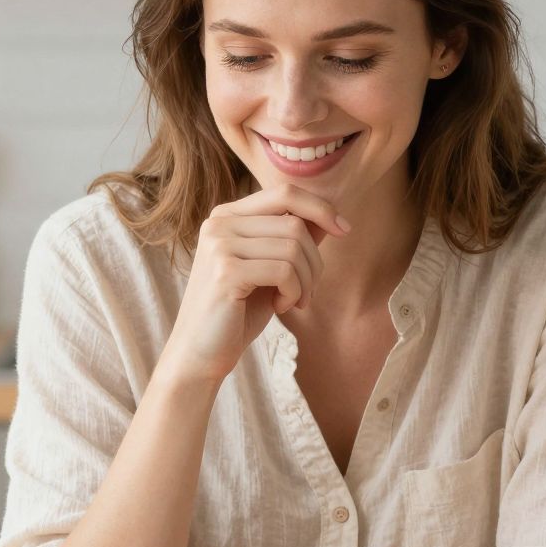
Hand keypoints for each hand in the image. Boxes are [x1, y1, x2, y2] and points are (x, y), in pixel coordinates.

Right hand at [157, 185, 350, 387]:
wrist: (200, 353)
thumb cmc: (237, 312)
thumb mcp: (270, 270)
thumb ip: (292, 240)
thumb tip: (330, 217)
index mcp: (227, 216)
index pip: (285, 193)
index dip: (320, 207)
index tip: (344, 230)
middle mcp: (219, 223)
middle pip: (295, 223)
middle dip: (314, 261)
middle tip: (306, 293)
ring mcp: (220, 245)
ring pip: (293, 248)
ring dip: (305, 282)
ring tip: (293, 303)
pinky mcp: (225, 271)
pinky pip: (284, 271)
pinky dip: (293, 293)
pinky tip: (281, 308)